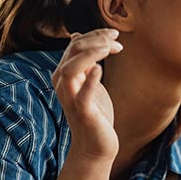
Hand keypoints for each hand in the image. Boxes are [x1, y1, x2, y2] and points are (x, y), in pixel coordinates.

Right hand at [52, 29, 122, 160]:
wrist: (95, 145)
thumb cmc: (94, 111)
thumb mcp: (88, 81)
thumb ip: (82, 61)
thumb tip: (76, 36)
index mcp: (64, 74)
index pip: (75, 44)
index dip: (95, 35)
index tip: (115, 34)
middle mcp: (63, 84)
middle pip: (72, 51)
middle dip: (96, 40)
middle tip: (117, 41)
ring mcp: (71, 98)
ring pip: (71, 69)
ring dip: (91, 54)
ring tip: (110, 48)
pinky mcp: (82, 112)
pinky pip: (82, 94)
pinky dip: (90, 80)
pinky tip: (100, 69)